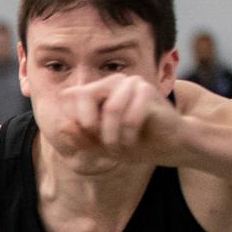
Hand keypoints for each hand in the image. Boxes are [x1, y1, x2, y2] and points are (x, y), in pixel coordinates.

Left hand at [51, 75, 180, 157]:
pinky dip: (128, 135)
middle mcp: (112, 82)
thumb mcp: (100, 147)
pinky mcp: (149, 92)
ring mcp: (132, 83)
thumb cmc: (133, 144)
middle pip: (84, 95)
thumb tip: (62, 127)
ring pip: (110, 108)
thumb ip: (80, 138)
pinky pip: (130, 115)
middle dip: (89, 125)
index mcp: (96, 91)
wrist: (169, 147)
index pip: (68, 97)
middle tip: (100, 144)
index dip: (72, 121)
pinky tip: (131, 143)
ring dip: (111, 136)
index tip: (85, 140)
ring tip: (118, 149)